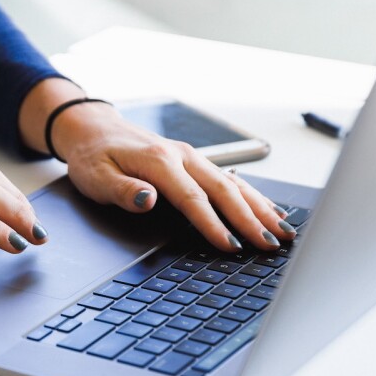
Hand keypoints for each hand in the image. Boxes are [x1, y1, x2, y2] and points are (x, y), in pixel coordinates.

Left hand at [20, 79, 294, 251]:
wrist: (94, 129)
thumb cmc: (93, 157)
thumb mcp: (96, 177)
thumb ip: (123, 191)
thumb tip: (148, 200)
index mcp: (159, 161)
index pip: (193, 198)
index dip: (213, 224)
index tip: (230, 246)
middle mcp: (182, 156)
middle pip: (224, 190)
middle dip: (250, 219)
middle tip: (271, 245)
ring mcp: (192, 157)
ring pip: (234, 183)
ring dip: (260, 208)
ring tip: (283, 231)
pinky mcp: (195, 161)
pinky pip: (231, 179)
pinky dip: (253, 196)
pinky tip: (270, 211)